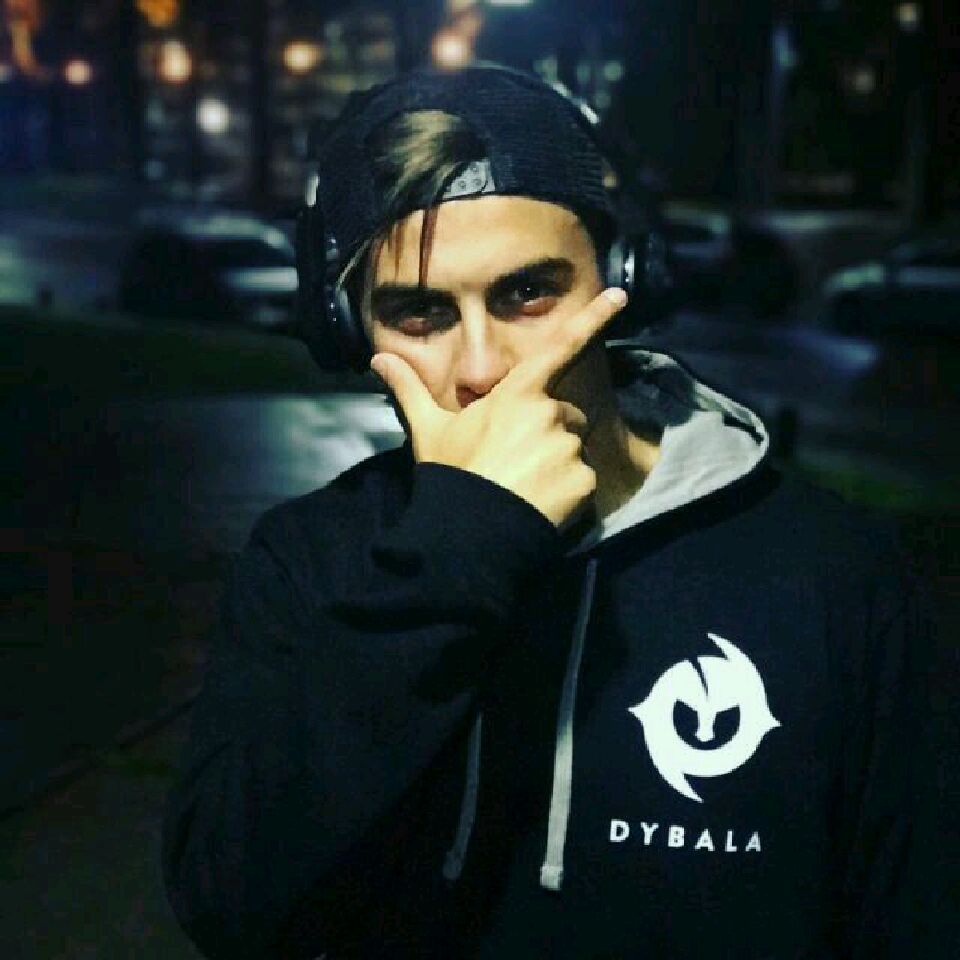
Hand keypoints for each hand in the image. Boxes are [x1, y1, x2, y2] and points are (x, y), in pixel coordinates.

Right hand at [369, 288, 627, 529]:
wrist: (469, 534)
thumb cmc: (450, 475)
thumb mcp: (429, 430)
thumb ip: (409, 389)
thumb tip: (377, 360)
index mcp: (518, 394)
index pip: (560, 348)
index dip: (593, 317)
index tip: (621, 293)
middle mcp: (550, 414)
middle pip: (565, 413)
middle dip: (550, 430)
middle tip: (517, 458)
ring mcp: (570, 449)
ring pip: (575, 447)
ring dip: (559, 460)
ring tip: (526, 484)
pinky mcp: (584, 482)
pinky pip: (583, 479)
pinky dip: (568, 490)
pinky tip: (541, 502)